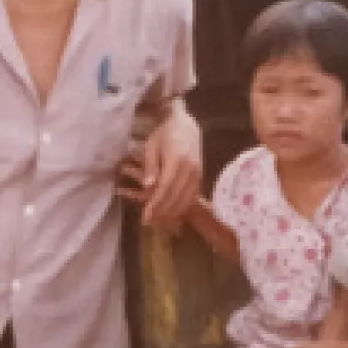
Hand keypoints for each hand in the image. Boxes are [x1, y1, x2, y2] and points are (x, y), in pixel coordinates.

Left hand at [133, 108, 202, 230]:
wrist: (185, 124)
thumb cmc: (164, 134)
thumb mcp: (151, 147)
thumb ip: (150, 167)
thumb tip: (148, 187)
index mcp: (177, 160)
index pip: (165, 188)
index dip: (155, 204)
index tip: (145, 217)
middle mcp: (191, 168)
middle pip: (176, 197)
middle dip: (162, 212)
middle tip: (149, 222)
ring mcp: (198, 172)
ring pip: (186, 200)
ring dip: (172, 213)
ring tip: (159, 222)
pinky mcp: (201, 175)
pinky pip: (193, 196)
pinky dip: (182, 207)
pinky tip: (172, 214)